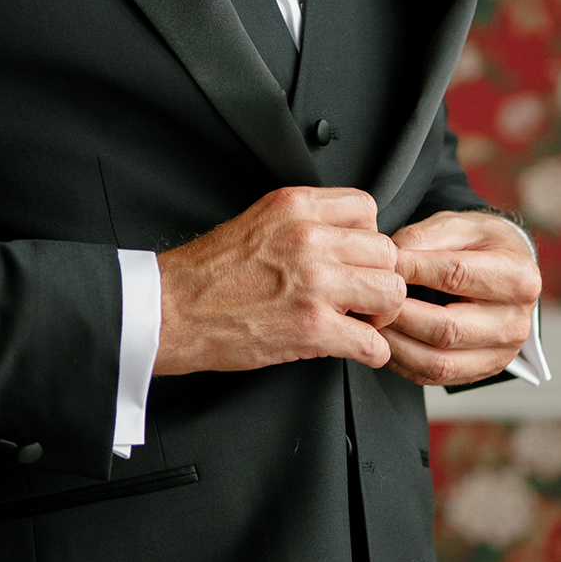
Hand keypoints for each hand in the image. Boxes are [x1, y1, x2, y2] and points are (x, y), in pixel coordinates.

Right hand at [155, 188, 406, 374]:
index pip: (367, 210)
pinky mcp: (312, 328)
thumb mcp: (256, 223)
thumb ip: (302, 224)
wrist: (169, 310)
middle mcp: (309, 239)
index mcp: (294, 208)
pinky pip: (373, 343)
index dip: (367, 239)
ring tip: (359, 322)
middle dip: (378, 278)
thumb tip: (343, 242)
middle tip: (361, 297)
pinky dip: (370, 353)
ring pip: (390, 292)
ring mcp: (314, 283)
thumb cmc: (206, 274)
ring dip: (380, 314)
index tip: (356, 259)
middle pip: (386, 253)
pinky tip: (353, 350)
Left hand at [379, 211, 541, 388]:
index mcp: (518, 277)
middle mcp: (516, 322)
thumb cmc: (481, 245)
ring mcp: (501, 354)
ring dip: (395, 345)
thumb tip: (391, 258)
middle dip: (399, 316)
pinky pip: (434, 377)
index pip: (455, 275)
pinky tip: (383, 342)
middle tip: (367, 302)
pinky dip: (401, 362)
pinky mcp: (480, 372)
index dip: (412, 271)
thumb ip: (425, 237)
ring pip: (438, 361)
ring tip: (369, 325)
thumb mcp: (460, 226)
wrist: (506, 273)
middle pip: (447, 328)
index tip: (381, 266)